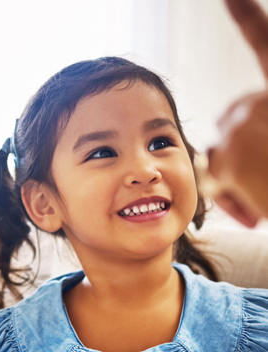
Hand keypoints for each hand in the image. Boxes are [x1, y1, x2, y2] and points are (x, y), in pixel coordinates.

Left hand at [207, 0, 267, 226]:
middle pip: (230, 121)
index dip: (246, 18)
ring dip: (235, 178)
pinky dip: (231, 199)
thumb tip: (215, 154)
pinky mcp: (230, 153)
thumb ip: (257, 135)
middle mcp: (261, 100)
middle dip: (239, 151)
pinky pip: (213, 179)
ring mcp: (244, 122)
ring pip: (218, 153)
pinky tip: (259, 209)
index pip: (263, 43)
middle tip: (267, 178)